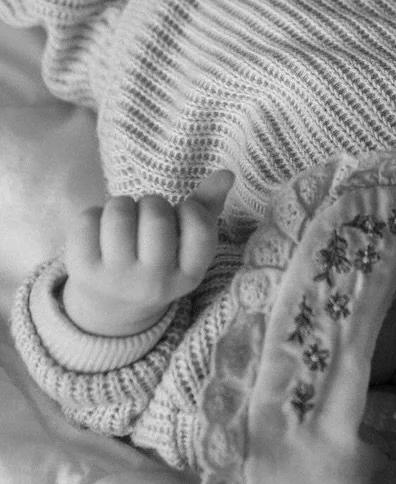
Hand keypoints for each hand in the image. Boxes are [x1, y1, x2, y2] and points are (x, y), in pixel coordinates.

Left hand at [61, 169, 234, 338]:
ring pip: (119, 213)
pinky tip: (98, 231)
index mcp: (187, 276)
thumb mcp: (186, 246)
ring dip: (121, 205)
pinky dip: (93, 215)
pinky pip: (87, 219)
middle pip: (156, 217)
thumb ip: (207, 209)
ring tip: (123, 220)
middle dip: (151, 203)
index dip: (190, 209)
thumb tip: (226, 174)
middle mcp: (153, 282)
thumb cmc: (157, 263)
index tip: (181, 215)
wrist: (110, 309)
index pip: (200, 228)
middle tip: (147, 217)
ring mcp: (115, 279)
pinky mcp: (82, 271)